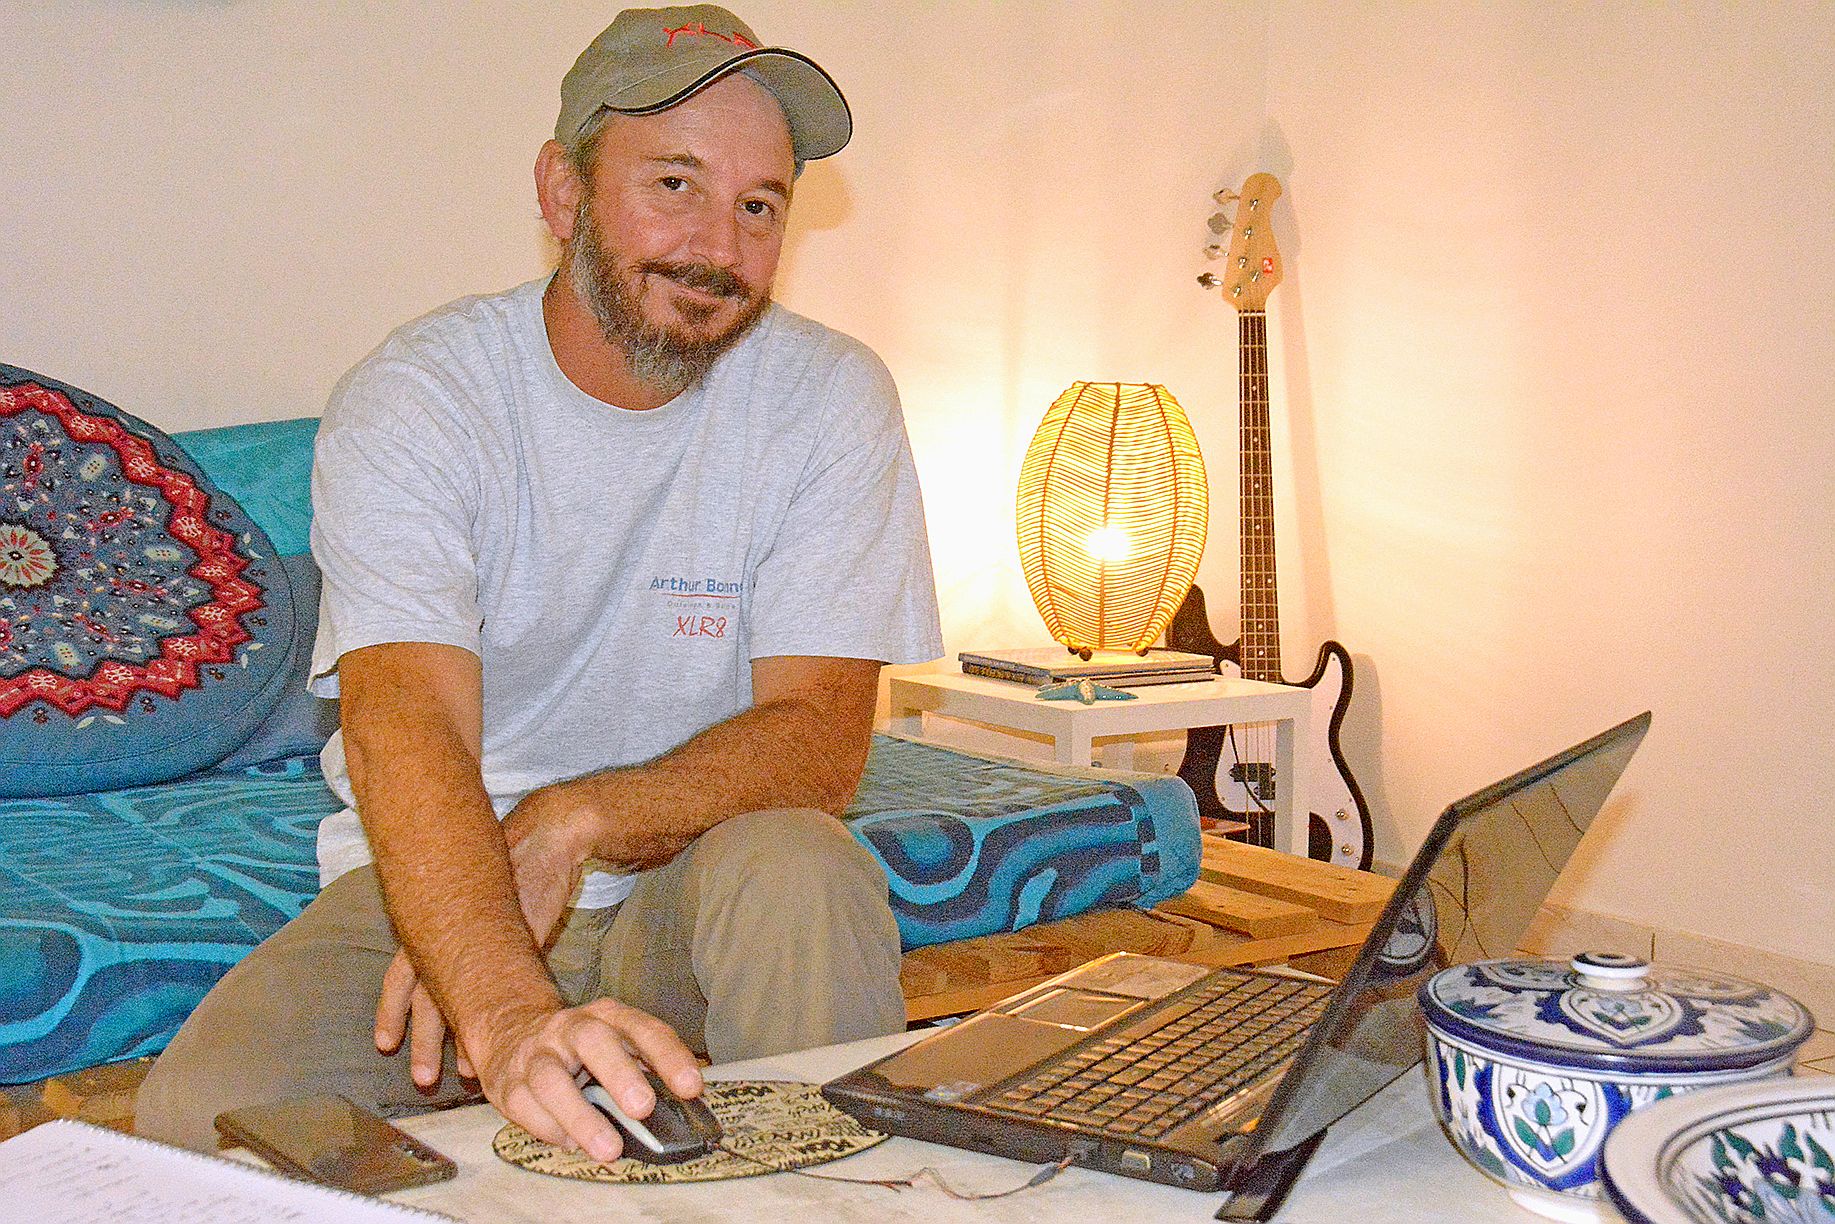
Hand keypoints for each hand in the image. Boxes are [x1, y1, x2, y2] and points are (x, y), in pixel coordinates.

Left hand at [374, 786, 592, 1079]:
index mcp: (434, 923)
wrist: (548, 835)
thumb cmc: (514, 867)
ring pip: (463, 1001)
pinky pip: (503, 993)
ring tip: (463, 1076)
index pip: (401, 976)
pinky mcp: (519, 943)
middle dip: (423, 1043)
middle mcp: (451, 935)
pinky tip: (499, 1048)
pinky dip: (497, 1024)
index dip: (391, 1012)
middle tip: (421, 1081)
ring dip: (460, 1043)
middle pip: (427, 999)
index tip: (384, 1045)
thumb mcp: (477, 901)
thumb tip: (456, 969)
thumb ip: (462, 933)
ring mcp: (485, 942)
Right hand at [471, 996, 703, 1162]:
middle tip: (643, 1109)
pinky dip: (550, 1129)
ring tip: (608, 1149)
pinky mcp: (508, 1082)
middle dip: (620, 1074)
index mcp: (608, 1017)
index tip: (691, 1087)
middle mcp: (572, 1028)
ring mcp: (537, 1054)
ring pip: (552, 1079)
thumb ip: (646, 1070)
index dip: (669, 1056)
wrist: (512, 1033)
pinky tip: (571, 1144)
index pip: (644, 1029)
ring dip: (581, 1116)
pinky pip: (525, 1106)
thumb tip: (684, 1107)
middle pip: (594, 1041)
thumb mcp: (617, 1045)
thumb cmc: (581, 1050)